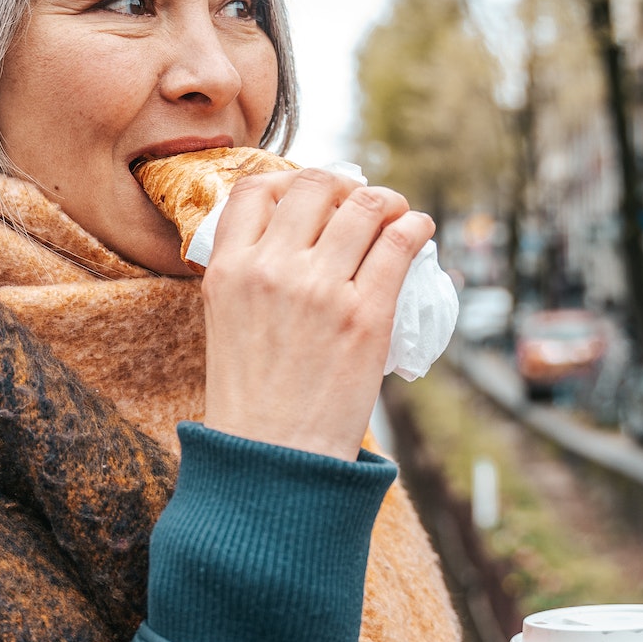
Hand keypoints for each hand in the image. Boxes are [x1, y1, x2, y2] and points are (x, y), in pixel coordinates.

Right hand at [201, 169, 433, 459]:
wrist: (274, 459)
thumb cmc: (251, 400)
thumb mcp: (225, 323)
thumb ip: (249, 276)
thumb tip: (295, 239)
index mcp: (228, 270)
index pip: (255, 190)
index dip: (288, 183)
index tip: (310, 197)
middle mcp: (272, 269)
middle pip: (315, 185)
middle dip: (343, 186)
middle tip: (359, 202)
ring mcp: (322, 289)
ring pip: (364, 205)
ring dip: (386, 201)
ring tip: (395, 213)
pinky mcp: (367, 313)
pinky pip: (400, 243)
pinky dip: (415, 226)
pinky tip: (417, 230)